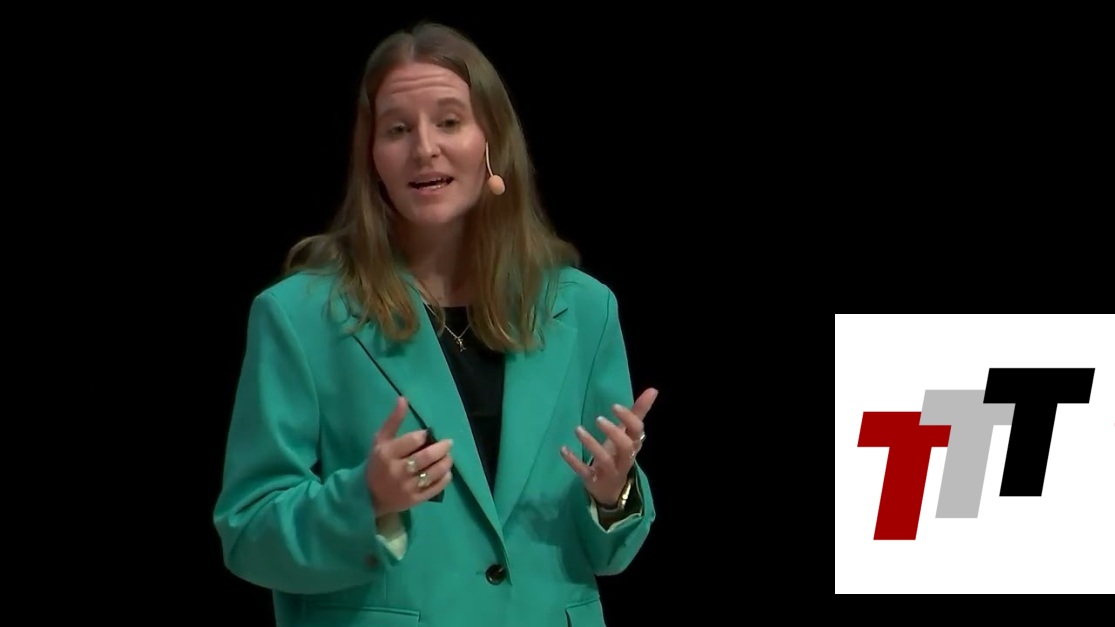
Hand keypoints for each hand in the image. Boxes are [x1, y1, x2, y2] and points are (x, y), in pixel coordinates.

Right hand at [366, 397, 453, 517]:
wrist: (369, 495)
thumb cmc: (377, 463)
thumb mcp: (380, 440)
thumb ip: (393, 420)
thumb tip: (403, 398)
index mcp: (387, 453)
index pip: (413, 440)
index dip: (425, 435)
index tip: (428, 434)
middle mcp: (397, 470)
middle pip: (426, 457)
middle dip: (442, 448)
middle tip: (448, 443)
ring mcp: (407, 487)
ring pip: (433, 472)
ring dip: (446, 462)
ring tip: (448, 457)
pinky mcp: (415, 500)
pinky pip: (435, 489)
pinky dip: (444, 479)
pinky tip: (446, 472)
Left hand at [561, 388, 656, 505]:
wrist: (611, 490)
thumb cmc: (619, 455)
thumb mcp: (627, 435)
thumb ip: (637, 412)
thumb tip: (653, 390)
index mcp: (633, 444)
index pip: (637, 431)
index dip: (628, 418)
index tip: (614, 406)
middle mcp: (624, 458)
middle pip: (626, 447)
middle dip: (613, 432)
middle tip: (598, 419)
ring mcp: (609, 471)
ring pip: (604, 459)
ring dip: (591, 444)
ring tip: (578, 430)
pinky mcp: (594, 480)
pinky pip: (584, 472)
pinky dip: (574, 461)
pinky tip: (563, 449)